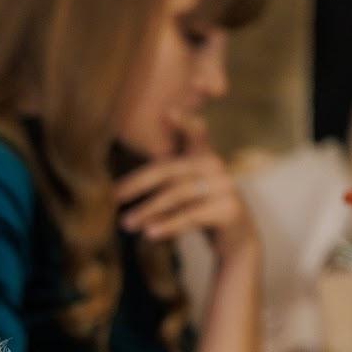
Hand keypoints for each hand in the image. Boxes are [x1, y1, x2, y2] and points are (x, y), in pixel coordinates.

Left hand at [118, 119, 258, 257]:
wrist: (236, 239)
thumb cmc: (202, 212)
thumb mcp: (184, 192)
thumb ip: (163, 183)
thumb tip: (118, 192)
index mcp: (204, 157)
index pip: (195, 135)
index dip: (184, 123)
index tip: (169, 112)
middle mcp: (216, 166)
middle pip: (170, 170)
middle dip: (139, 183)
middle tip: (115, 196)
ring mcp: (225, 186)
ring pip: (178, 195)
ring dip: (148, 210)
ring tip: (126, 223)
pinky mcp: (229, 209)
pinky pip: (191, 216)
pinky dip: (168, 225)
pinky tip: (149, 234)